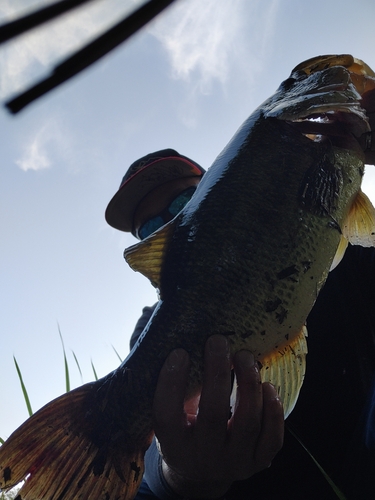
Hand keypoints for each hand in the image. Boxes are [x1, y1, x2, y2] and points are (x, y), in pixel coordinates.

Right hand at [152, 335, 283, 498]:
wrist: (200, 473)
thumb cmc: (183, 432)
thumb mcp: (171, 417)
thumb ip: (176, 391)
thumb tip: (186, 341)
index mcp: (173, 446)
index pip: (167, 415)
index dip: (171, 383)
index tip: (180, 352)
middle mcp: (203, 458)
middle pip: (213, 415)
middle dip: (217, 372)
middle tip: (218, 341)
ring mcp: (233, 463)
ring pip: (247, 423)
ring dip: (248, 384)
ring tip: (244, 356)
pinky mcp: (257, 463)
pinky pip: (272, 438)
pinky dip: (273, 411)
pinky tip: (268, 386)